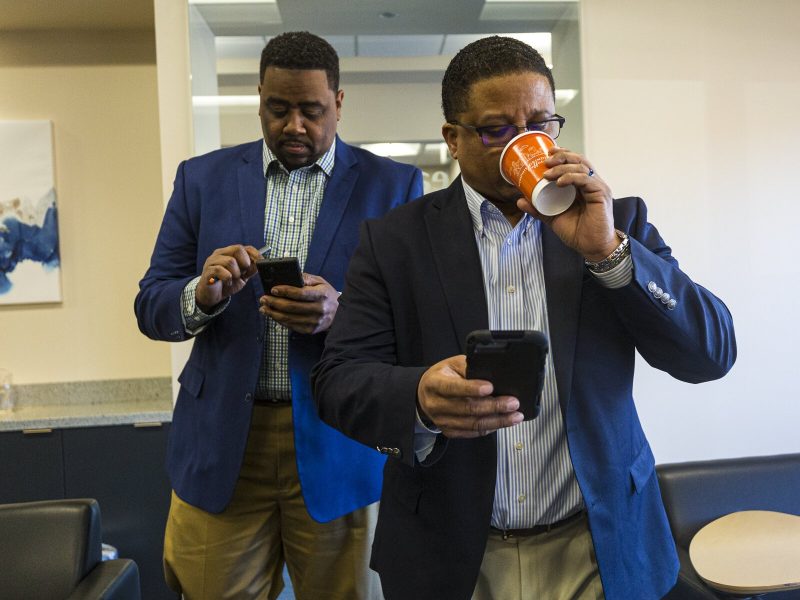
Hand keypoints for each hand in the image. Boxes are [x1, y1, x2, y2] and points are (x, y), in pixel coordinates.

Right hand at [196, 244, 261, 311]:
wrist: (212, 296)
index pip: (243, 247)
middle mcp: (219, 254)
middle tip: (244, 273)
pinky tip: (227, 283)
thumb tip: (259, 263)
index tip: (261, 262)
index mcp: (228, 253)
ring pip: (230, 261)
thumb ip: (250, 269)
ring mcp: (212, 261)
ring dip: (236, 273)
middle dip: (245, 262)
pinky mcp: (208, 271)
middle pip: (237, 249)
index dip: (254, 254)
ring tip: (234, 279)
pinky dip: (228, 278)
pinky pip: (220, 270)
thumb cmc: (226, 283)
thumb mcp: (242, 276)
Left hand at [258, 273, 338, 334]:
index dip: (285, 291)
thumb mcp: (321, 282)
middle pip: (292, 307)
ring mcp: (315, 322)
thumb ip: (307, 278)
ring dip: (273, 313)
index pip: (301, 293)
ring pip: (289, 318)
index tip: (273, 289)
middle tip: (263, 298)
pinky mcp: (310, 330)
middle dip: (274, 302)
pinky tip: (273, 315)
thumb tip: (292, 276)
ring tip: (264, 308)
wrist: (339, 314)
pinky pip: (291, 326)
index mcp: (322, 295)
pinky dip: (280, 321)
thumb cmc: (326, 295)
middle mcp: (319, 309)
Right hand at [417, 355, 523, 437]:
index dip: (472, 388)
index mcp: (434, 383)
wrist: (424, 394)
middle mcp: (436, 404)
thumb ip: (469, 367)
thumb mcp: (452, 364)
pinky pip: (473, 432)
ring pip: (473, 424)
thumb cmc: (442, 376)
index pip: (453, 388)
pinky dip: (490, 428)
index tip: (491, 387)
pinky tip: (502, 422)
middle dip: (494, 406)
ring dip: (497, 421)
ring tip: (515, 416)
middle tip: (512, 402)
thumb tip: (493, 373)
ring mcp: (442, 420)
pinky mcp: (449, 431)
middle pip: (468, 408)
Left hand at [516, 146, 618, 261]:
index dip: (562, 155)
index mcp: (582, 185)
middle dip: (562, 156)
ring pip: (581, 167)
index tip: (547, 154)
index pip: (574, 162)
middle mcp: (592, 183)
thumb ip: (538, 209)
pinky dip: (571, 178)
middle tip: (546, 161)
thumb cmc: (577, 232)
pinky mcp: (601, 195)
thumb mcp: (552, 218)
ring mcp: (597, 187)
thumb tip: (520, 200)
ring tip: (547, 174)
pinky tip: (559, 182)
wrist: (591, 247)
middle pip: (579, 160)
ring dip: (563, 167)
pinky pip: (586, 180)